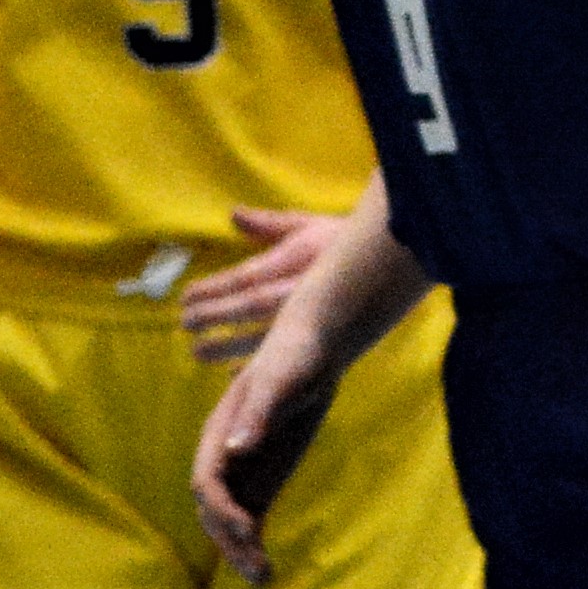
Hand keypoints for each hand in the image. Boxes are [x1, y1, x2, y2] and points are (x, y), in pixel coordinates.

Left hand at [175, 207, 337, 364]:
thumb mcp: (310, 227)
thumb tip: (234, 214)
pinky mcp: (328, 338)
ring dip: (230, 345)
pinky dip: (263, 365)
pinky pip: (291, 357)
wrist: (402, 264)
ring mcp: (317, 315)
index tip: (186, 297)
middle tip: (184, 325)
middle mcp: (305, 287)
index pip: (247, 276)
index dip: (214, 289)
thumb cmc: (346, 243)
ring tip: (198, 352)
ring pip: (268, 334)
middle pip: (252, 305)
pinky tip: (235, 374)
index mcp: (298, 258)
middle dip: (215, 316)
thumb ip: (270, 224)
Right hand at [194, 321, 339, 580]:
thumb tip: (235, 451)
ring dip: (240, 549)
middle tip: (257, 570)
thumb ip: (258, 415)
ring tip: (264, 576)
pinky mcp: (264, 477)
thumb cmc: (295, 357)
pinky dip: (255, 542)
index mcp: (219, 433)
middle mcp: (225, 456)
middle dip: (229, 540)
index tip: (250, 531)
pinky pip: (252, 515)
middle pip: (213, 508)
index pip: (207, 482)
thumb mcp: (280, 382)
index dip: (222, 509)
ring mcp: (244, 469)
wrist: (313, 349)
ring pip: (229, 519)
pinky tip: (269, 565)